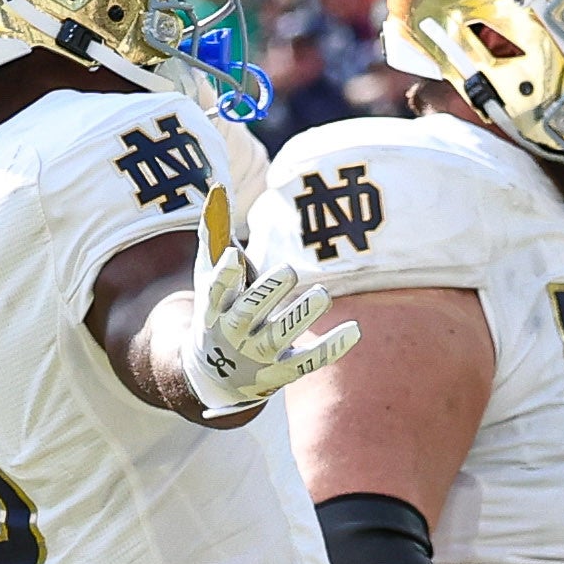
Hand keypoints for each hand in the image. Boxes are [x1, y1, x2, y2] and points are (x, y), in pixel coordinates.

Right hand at [185, 240, 357, 413]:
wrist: (217, 376)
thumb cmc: (218, 311)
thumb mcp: (209, 277)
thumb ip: (214, 235)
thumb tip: (218, 188)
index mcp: (214, 308)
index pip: (215, 291)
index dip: (224, 276)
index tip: (234, 255)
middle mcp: (233, 334)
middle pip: (249, 313)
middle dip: (268, 292)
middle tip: (289, 269)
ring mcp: (258, 356)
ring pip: (280, 337)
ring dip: (302, 315)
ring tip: (323, 294)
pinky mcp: (282, 372)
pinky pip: (309, 361)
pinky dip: (331, 347)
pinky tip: (354, 329)